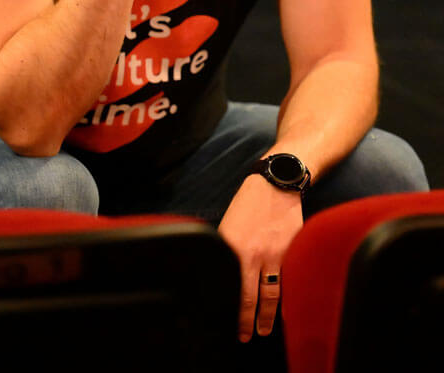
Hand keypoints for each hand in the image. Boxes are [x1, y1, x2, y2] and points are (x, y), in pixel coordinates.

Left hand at [218, 174, 302, 342]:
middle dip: (250, 320)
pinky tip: (285, 309)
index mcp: (234, 248)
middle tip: (247, 336)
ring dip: (268, 315)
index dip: (233, 310)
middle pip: (253, 297)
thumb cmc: (249, 204)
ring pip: (274, 293)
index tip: (232, 325)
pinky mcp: (293, 251)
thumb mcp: (229, 225)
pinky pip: (289, 279)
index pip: (233, 287)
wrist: (276, 184)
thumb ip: (230, 251)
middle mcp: (255, 254)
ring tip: (264, 329)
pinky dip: (287, 296)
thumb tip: (227, 274)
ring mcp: (276, 254)